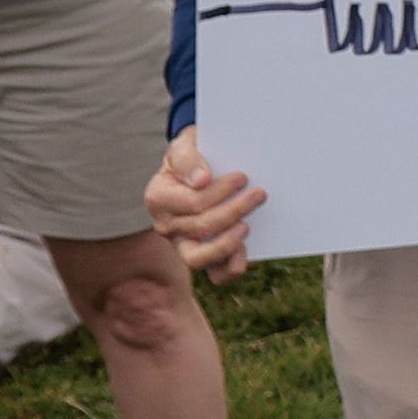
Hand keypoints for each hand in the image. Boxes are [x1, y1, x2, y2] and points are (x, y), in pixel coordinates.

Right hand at [144, 134, 266, 290]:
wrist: (200, 166)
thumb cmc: (194, 154)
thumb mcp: (186, 144)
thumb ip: (188, 157)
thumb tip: (201, 180)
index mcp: (159, 198)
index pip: (192, 202)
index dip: (220, 192)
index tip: (242, 177)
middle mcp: (166, 225)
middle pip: (200, 227)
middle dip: (233, 210)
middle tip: (258, 194)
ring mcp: (183, 243)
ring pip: (198, 258)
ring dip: (227, 244)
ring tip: (247, 226)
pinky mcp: (204, 255)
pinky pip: (215, 274)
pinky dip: (230, 268)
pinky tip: (245, 253)